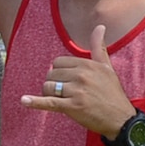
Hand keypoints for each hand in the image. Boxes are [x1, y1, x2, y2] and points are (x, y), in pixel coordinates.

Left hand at [21, 23, 137, 134]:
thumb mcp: (107, 68)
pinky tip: (24, 101)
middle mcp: (81, 75)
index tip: (66, 80)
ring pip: (48, 87)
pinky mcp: (71, 107)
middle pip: (51, 74)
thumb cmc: (112, 93)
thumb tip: (99, 26)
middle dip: (54, 83)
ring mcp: (76, 91)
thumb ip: (99, 48)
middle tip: (66, 92)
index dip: (59, 72)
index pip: (58, 62)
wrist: (120, 118)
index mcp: (87, 64)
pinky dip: (34, 102)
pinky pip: (48, 102)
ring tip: (62, 100)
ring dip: (50, 94)